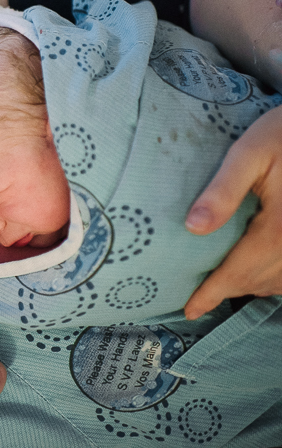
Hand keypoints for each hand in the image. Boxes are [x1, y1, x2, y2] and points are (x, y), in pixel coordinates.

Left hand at [184, 105, 281, 319]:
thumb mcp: (248, 154)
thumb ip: (222, 191)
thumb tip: (193, 227)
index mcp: (281, 228)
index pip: (239, 271)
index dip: (212, 294)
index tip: (189, 310)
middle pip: (258, 281)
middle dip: (227, 290)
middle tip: (198, 295)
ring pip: (279, 283)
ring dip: (250, 286)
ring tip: (222, 283)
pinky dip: (274, 278)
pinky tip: (257, 268)